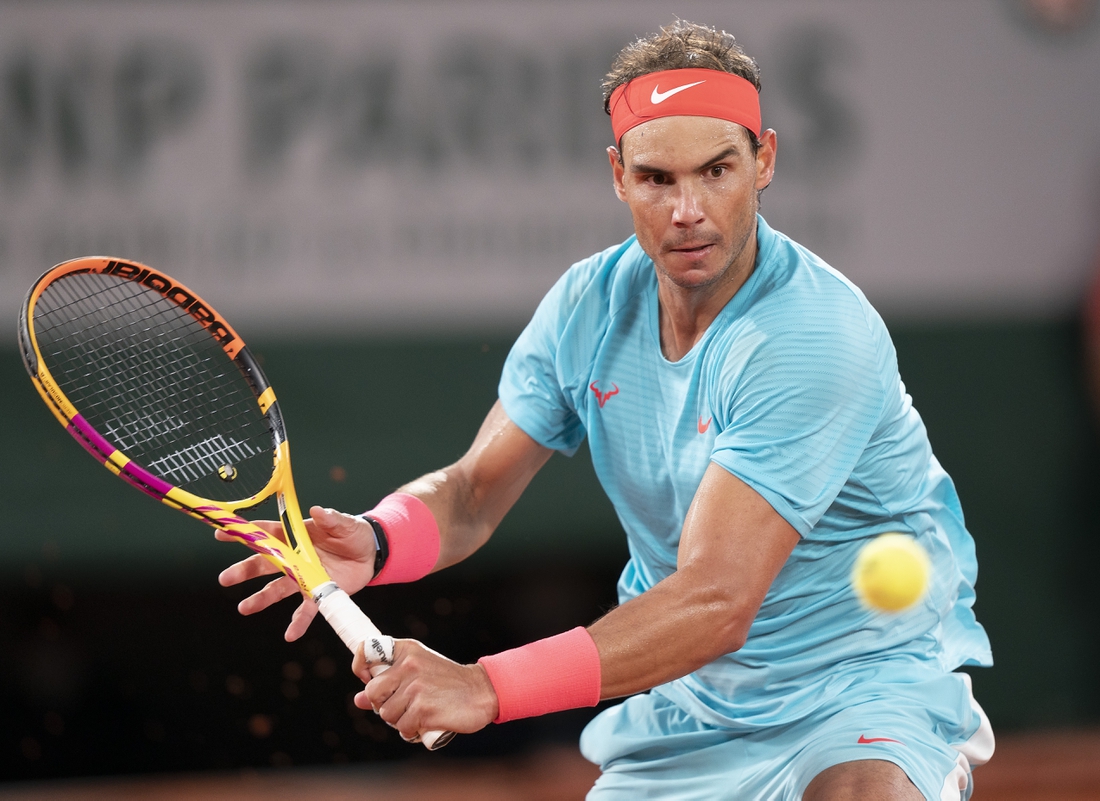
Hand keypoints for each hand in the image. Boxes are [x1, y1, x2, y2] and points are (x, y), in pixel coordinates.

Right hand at [216, 506, 376, 640]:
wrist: (370, 553)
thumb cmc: (353, 533)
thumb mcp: (345, 523)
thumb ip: (331, 519)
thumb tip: (317, 511)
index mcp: (297, 537)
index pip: (267, 533)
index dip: (245, 533)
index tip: (221, 533)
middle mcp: (294, 558)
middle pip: (264, 564)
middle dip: (244, 570)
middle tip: (224, 578)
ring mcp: (304, 577)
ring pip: (277, 589)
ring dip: (260, 599)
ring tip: (243, 608)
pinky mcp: (318, 593)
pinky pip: (305, 610)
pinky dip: (298, 623)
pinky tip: (289, 635)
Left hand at [352, 639, 498, 740]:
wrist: (481, 691)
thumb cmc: (447, 682)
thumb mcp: (418, 672)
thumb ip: (388, 683)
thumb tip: (358, 700)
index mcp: (406, 650)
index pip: (366, 651)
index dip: (360, 667)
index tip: (366, 677)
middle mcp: (409, 665)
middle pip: (371, 693)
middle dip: (382, 704)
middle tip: (402, 704)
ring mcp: (416, 687)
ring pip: (386, 714)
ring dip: (399, 720)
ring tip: (418, 713)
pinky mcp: (424, 709)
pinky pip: (402, 728)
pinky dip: (411, 731)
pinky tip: (425, 722)